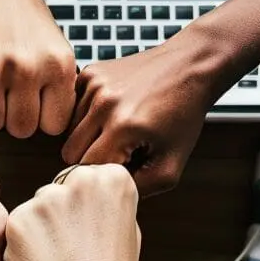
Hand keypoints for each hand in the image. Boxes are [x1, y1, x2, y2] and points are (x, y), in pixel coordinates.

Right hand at [0, 0, 75, 137]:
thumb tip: (53, 129)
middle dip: (12, 117)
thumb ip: (57, 88)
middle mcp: (28, 69)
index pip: (52, 126)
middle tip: (5, 95)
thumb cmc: (24, 15)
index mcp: (58, 66)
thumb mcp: (56, 48)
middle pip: (20, 129)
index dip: (39, 118)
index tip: (31, 104)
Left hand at [5, 165, 139, 260]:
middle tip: (72, 249)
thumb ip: (107, 204)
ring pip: (36, 207)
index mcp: (113, 180)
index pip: (88, 177)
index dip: (85, 207)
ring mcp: (47, 199)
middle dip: (60, 214)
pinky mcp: (18, 219)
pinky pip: (17, 226)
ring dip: (40, 229)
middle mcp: (81, 181)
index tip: (89, 228)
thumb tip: (90, 196)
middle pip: (59, 188)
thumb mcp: (128, 232)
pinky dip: (23, 244)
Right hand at [62, 31, 220, 195]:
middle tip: (119, 152)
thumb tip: (108, 194)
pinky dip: (88, 114)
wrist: (190, 66)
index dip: (104, 174)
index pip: (87, 169)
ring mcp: (94, 85)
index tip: (124, 167)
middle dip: (91, 157)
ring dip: (89, 135)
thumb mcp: (172, 165)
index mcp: (123, 127)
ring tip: (119, 130)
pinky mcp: (90, 72)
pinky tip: (112, 112)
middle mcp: (103, 103)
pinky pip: (74, 107)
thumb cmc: (183, 115)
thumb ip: (139, 189)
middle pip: (70, 152)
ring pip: (69, 130)